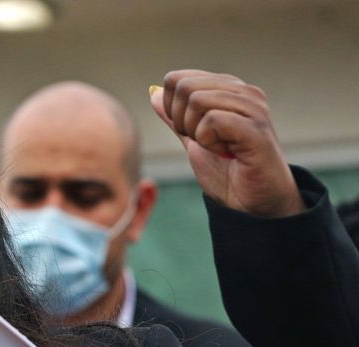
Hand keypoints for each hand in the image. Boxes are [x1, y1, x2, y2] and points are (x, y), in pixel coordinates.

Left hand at [151, 70, 303, 217]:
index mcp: (229, 90)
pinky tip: (227, 153)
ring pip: (196, 100)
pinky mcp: (255, 127)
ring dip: (196, 133)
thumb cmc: (229, 173)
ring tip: (218, 148)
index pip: (177, 78)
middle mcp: (244, 92)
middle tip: (204, 142)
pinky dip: (208, 142)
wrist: (254, 204)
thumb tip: (155, 94)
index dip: (171, 109)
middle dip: (180, 120)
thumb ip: (176, 118)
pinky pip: (211, 120)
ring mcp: (253, 107)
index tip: (191, 132)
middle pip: (183, 86)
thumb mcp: (193, 141)